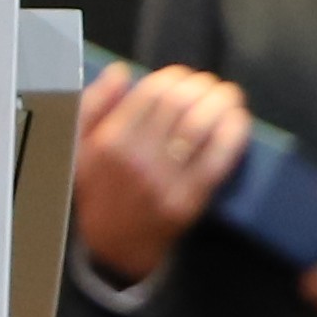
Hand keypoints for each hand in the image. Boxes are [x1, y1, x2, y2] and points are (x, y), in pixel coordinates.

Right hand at [69, 64, 247, 284]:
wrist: (115, 245)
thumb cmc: (99, 190)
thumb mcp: (79, 147)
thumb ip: (93, 105)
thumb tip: (121, 71)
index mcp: (109, 142)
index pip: (151, 93)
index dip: (174, 77)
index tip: (183, 76)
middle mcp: (136, 159)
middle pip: (179, 104)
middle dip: (201, 86)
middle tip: (210, 84)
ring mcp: (164, 181)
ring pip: (201, 126)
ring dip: (221, 103)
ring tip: (228, 96)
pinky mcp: (189, 200)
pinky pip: (218, 158)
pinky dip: (233, 133)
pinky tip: (237, 120)